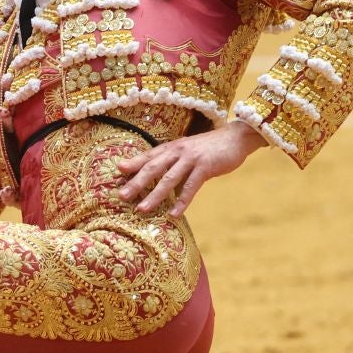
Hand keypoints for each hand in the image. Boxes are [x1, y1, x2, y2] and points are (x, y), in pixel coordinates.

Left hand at [115, 121, 265, 216]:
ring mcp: (191, 158)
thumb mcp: (187, 153)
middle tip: (121, 196)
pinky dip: (182, 201)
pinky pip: (191, 186)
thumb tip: (161, 186)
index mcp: (171, 147)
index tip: (117, 173)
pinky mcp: (206, 166)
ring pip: (169, 179)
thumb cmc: (209, 149)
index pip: (148, 157)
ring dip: (154, 195)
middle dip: (136, 183)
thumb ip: (173, 166)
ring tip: (142, 209)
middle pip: (153, 168)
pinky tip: (174, 214)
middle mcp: (177, 151)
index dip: (133, 164)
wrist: (236, 138)